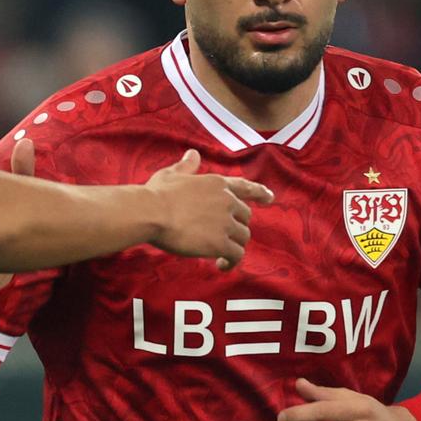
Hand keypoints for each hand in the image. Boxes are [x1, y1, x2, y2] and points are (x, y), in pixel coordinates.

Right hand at [144, 149, 273, 269]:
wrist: (150, 213)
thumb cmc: (156, 194)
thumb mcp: (171, 174)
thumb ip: (186, 166)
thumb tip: (192, 154)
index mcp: (217, 184)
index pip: (246, 187)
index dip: (260, 193)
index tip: (270, 198)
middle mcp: (227, 201)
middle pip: (245, 217)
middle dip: (236, 227)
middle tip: (222, 237)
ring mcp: (225, 222)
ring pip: (243, 237)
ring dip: (233, 245)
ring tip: (219, 255)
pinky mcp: (220, 243)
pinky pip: (236, 255)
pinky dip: (231, 262)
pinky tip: (221, 265)